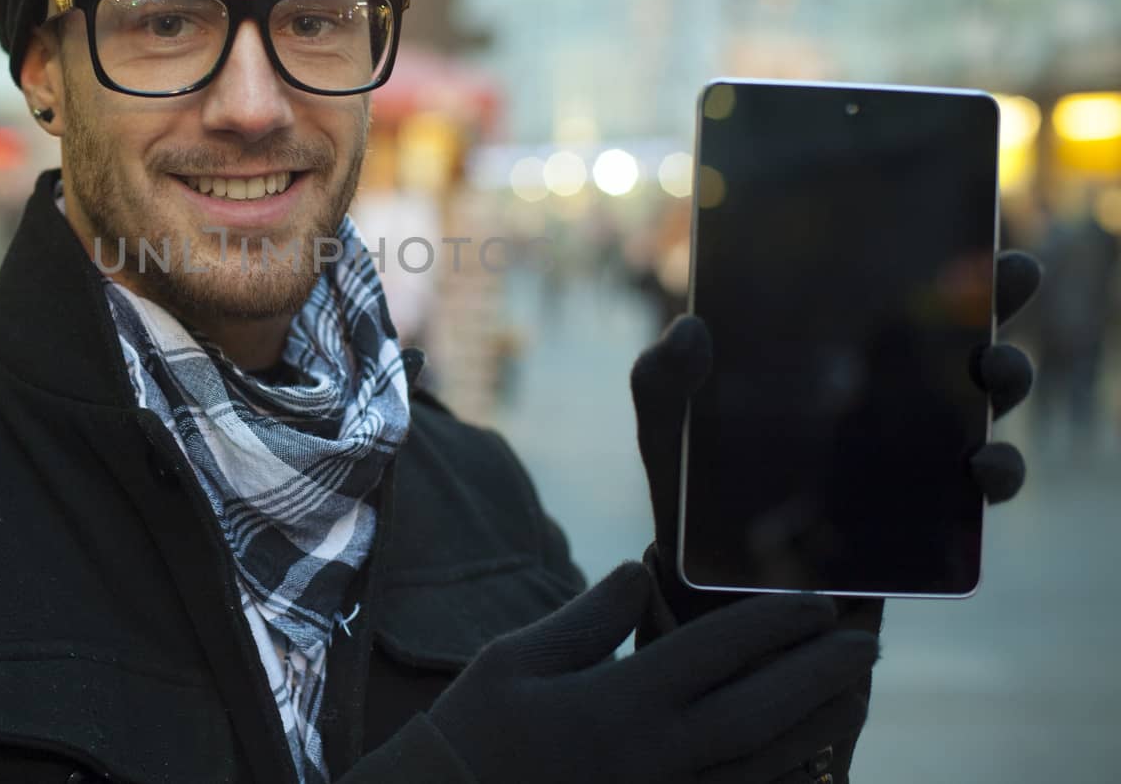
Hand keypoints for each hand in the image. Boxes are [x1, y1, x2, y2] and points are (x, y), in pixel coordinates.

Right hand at [426, 562, 877, 783]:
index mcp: (615, 707)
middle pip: (760, 716)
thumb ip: (590, 616)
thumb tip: (645, 577)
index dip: (773, 625)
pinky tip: (807, 755)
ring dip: (818, 728)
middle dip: (819, 677)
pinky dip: (779, 777)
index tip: (816, 601)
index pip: (716, 655)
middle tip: (865, 645)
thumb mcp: (518, 658)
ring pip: (762, 767)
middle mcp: (653, 761)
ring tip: (854, 693)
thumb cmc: (476, 729)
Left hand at [632, 248, 1041, 600]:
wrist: (711, 598)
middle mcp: (878, 401)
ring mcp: (907, 458)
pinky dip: (994, 473)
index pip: (888, 296)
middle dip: (997, 300)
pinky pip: (979, 492)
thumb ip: (661, 383)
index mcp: (823, 361)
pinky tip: (978, 465)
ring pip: (985, 404)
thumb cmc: (692, 500)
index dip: (935, 257)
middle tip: (1010, 277)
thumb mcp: (665, 435)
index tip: (969, 222)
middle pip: (956, 334)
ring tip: (994, 370)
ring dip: (1007, 378)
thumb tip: (689, 328)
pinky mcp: (922, 520)